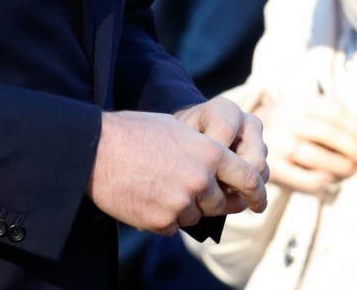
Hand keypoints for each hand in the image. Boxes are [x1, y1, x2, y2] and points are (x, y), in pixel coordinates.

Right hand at [86, 102, 267, 235]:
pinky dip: (163, 216)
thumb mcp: (177, 129)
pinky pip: (172, 226)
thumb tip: (223, 166)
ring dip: (183, 206)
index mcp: (209, 152)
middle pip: (220, 203)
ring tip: (157, 184)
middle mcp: (200, 179)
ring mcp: (181, 203)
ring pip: (195, 216)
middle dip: (208, 199)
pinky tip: (145, 195)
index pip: (249, 179)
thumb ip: (204, 150)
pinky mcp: (161, 221)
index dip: (257, 193)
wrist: (97, 149)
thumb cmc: (135, 132)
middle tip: (186, 186)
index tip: (258, 202)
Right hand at [257, 93, 356, 192]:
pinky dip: (321, 180)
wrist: (238, 135)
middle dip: (354, 147)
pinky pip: (302, 178)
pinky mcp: (271, 167)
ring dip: (343, 165)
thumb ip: (326, 117)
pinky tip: (330, 178)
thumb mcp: (298, 109)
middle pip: (328, 132)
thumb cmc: (282, 125)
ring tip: (353, 168)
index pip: (333, 110)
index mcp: (294, 102)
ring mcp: (276, 143)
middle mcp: (284, 120)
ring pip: (317, 156)